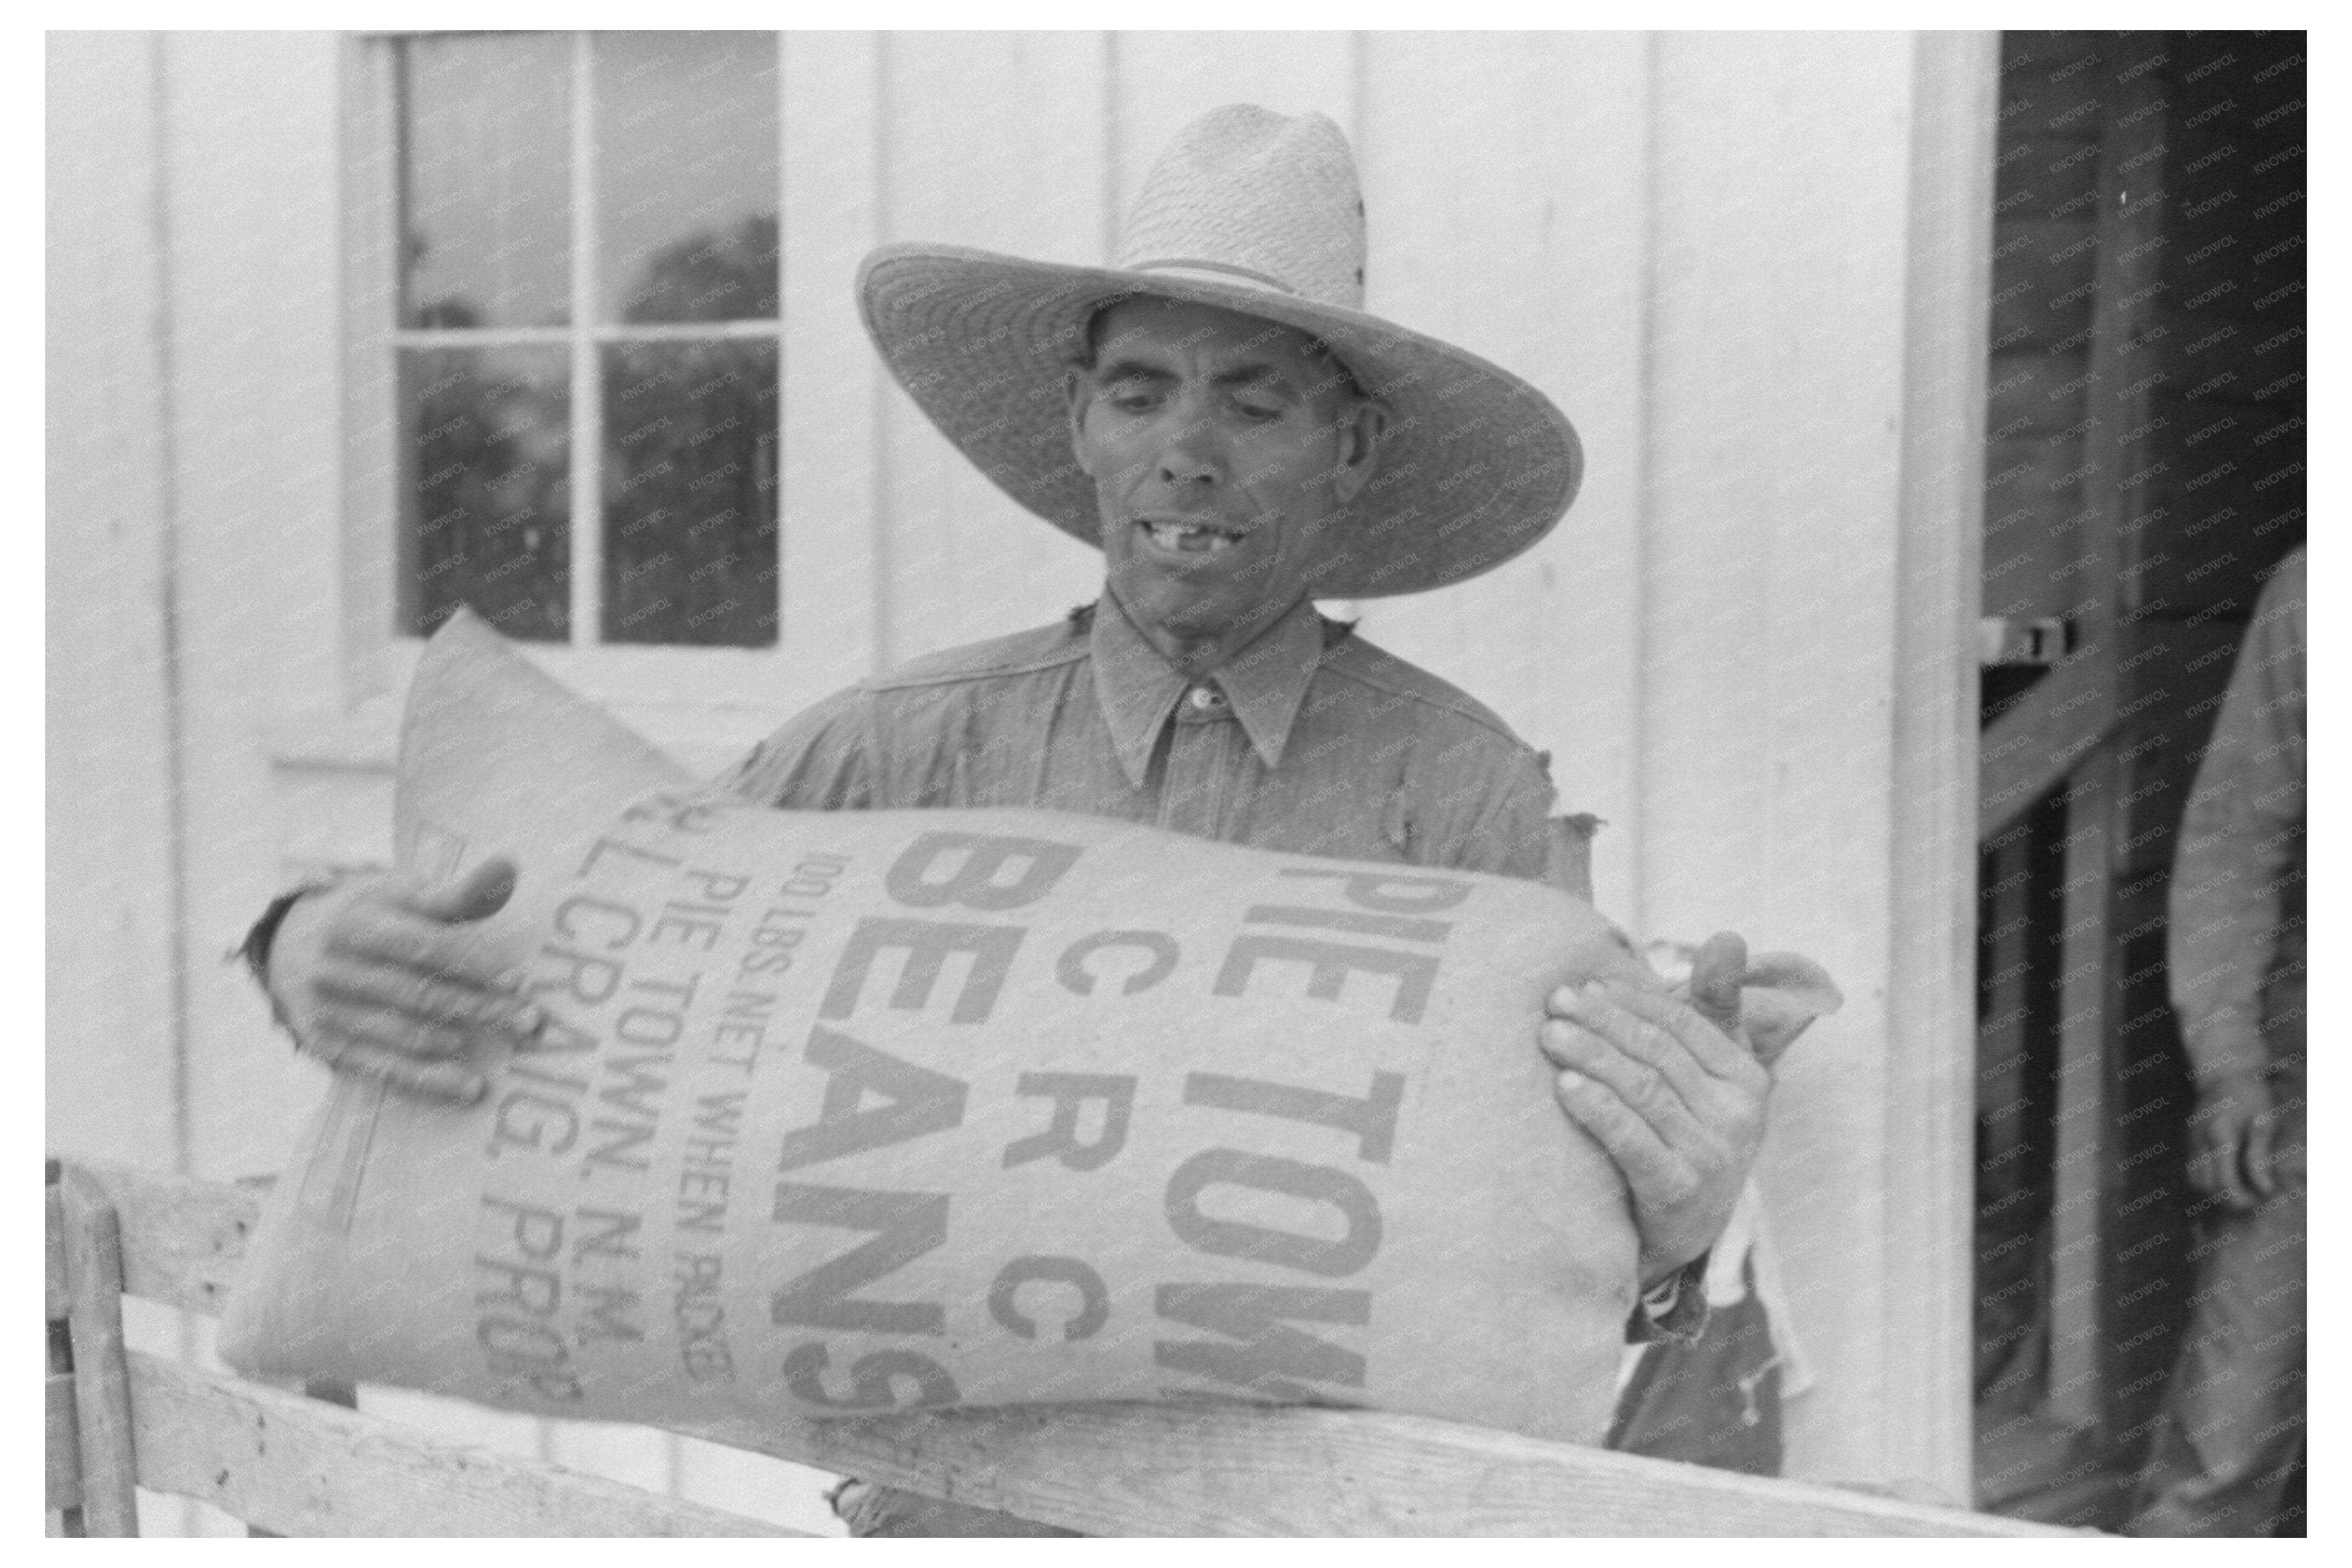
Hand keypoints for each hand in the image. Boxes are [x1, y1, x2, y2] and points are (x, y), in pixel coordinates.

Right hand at [266, 857, 538, 1102]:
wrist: (289, 947)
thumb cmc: (367, 916)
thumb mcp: (401, 896)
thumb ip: (455, 895)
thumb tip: (509, 869)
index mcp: (355, 925)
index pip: (425, 949)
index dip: (476, 966)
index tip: (521, 981)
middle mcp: (334, 971)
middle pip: (420, 995)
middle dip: (481, 1008)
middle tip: (531, 1021)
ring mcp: (326, 1014)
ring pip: (404, 1035)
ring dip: (459, 1046)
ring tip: (509, 1054)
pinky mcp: (326, 1048)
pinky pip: (384, 1070)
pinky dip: (430, 1082)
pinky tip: (470, 1088)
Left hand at [1539, 932, 1768, 1282]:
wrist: (1680, 1233)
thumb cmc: (1688, 1135)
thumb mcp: (1709, 1073)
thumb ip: (1713, 1007)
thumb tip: (1726, 937)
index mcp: (1748, 1078)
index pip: (1684, 1024)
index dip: (1633, 1000)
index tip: (1588, 984)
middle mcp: (1738, 1116)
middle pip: (1658, 1052)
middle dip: (1603, 1021)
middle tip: (1556, 1002)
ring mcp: (1712, 1156)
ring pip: (1643, 1089)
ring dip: (1592, 1055)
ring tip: (1550, 1034)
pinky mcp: (1680, 1193)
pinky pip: (1632, 1140)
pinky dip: (1598, 1109)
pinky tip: (1565, 1087)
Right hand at [2186, 1070, 2282, 1211]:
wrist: (2224, 1072)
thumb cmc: (2251, 1095)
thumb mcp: (2264, 1121)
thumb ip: (2260, 1155)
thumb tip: (2265, 1188)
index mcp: (2220, 1135)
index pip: (2225, 1182)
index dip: (2242, 1199)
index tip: (2261, 1198)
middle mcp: (2200, 1140)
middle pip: (2208, 1187)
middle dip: (2229, 1199)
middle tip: (2252, 1197)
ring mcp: (2190, 1139)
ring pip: (2195, 1181)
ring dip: (2215, 1192)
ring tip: (2238, 1188)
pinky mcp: (2188, 1139)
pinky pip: (2191, 1169)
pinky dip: (2207, 1180)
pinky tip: (2225, 1175)